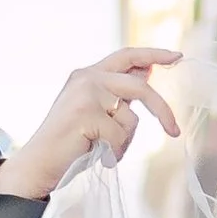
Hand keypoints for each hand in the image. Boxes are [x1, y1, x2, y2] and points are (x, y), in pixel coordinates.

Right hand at [0, 49, 181, 199]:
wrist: (39, 163)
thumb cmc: (71, 142)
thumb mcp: (98, 112)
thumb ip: (118, 94)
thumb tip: (147, 74)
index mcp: (89, 74)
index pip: (127, 56)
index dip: (153, 55)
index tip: (177, 56)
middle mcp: (87, 78)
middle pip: (139, 88)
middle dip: (162, 110)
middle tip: (175, 131)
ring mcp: (86, 94)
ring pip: (131, 118)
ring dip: (124, 141)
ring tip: (102, 148)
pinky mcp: (86, 114)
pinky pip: (119, 136)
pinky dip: (114, 152)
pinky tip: (96, 154)